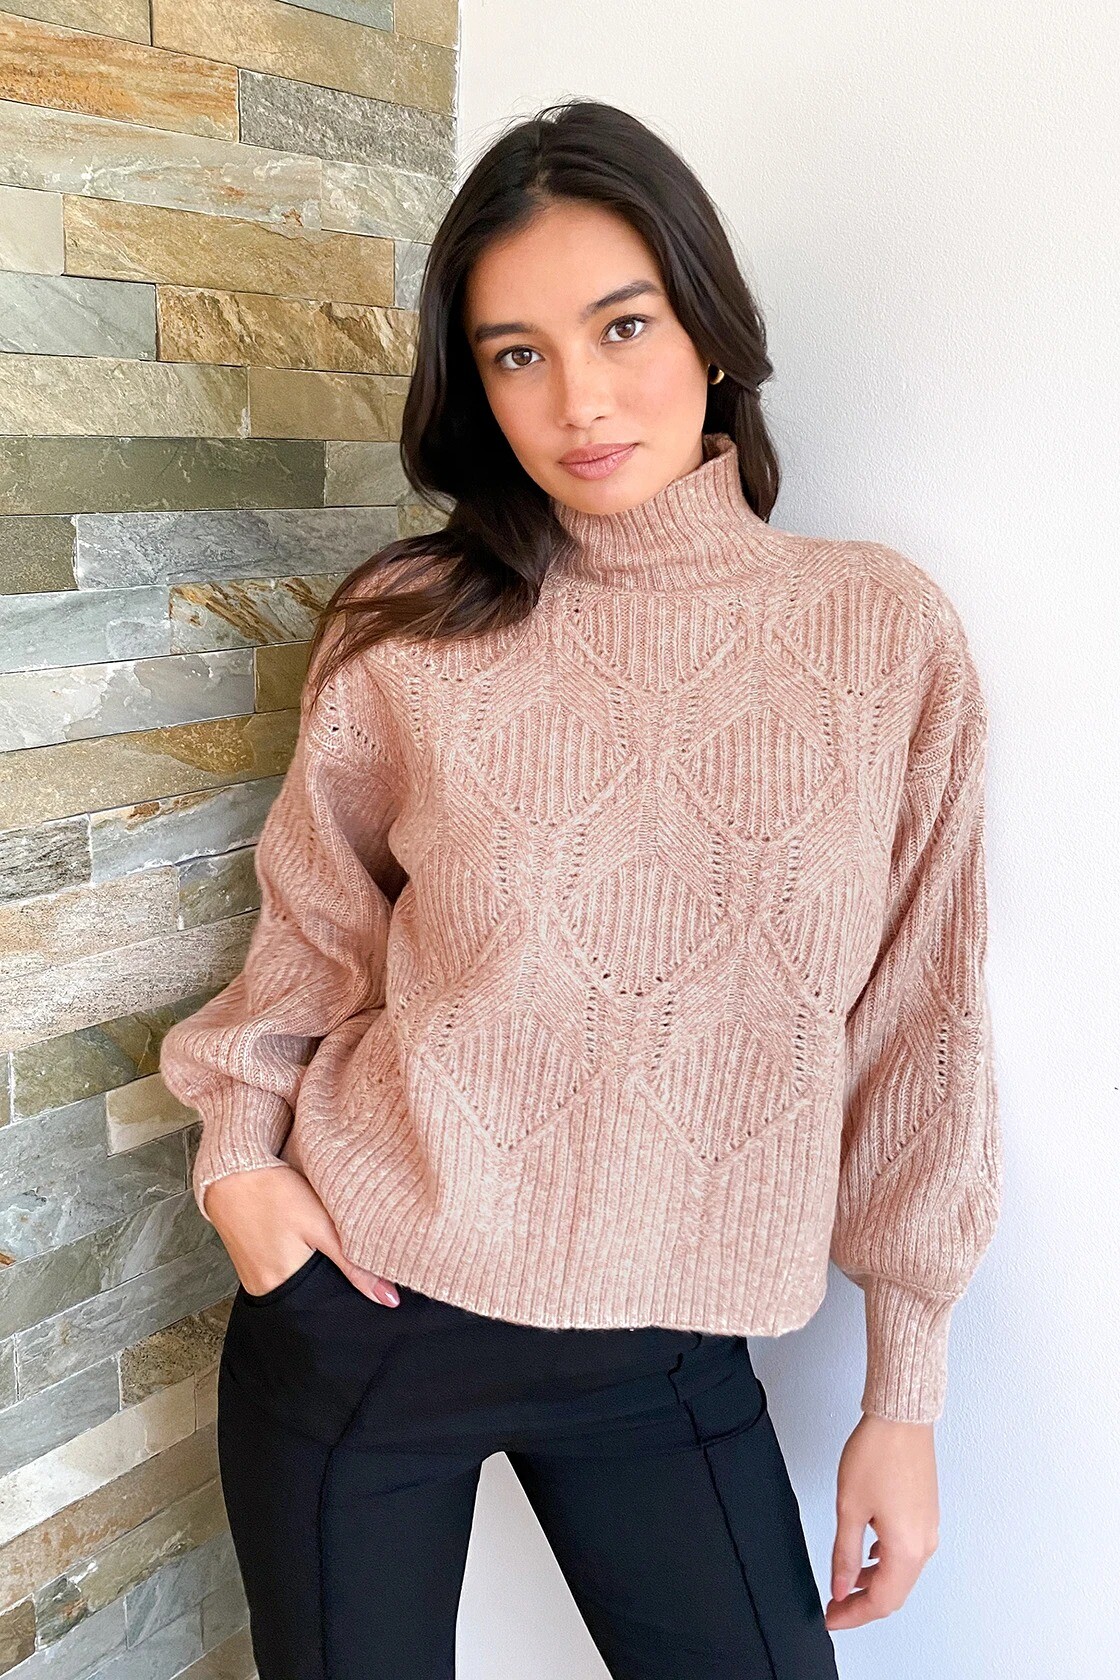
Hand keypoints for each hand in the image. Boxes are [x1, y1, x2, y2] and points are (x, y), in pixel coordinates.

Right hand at [204, 1165, 400, 1307]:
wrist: (232, 1171)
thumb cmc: (274, 1193)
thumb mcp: (320, 1226)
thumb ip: (354, 1265)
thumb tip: (389, 1299)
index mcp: (286, 1287)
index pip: (327, 1311)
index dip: (349, 1304)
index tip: (371, 1296)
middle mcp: (267, 1292)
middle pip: (313, 1303)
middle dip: (334, 1292)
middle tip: (355, 1273)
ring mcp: (255, 1282)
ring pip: (299, 1290)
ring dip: (316, 1278)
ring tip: (330, 1259)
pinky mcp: (251, 1267)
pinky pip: (283, 1277)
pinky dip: (299, 1268)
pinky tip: (307, 1250)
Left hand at [825, 1413, 939, 1627]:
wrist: (901, 1418)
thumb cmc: (878, 1453)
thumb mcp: (849, 1508)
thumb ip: (845, 1554)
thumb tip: (841, 1587)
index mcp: (907, 1549)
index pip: (881, 1602)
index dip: (853, 1615)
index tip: (832, 1618)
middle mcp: (924, 1544)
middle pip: (895, 1593)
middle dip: (863, 1604)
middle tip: (836, 1606)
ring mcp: (928, 1529)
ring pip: (902, 1573)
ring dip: (874, 1583)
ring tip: (846, 1581)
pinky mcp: (925, 1514)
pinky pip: (907, 1553)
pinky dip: (885, 1563)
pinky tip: (867, 1554)